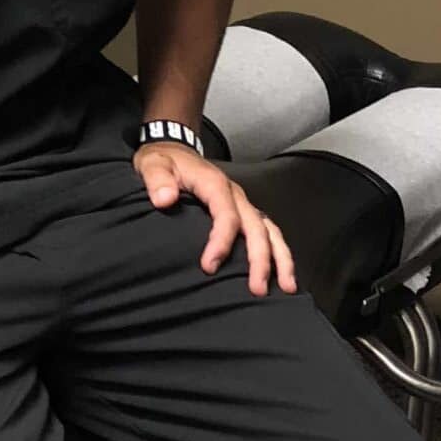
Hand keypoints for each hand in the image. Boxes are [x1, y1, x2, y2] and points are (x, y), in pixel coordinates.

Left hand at [133, 142, 297, 297]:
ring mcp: (243, 204)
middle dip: (260, 259)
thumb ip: (157, 180)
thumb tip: (164, 199)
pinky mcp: (244, 212)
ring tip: (287, 287)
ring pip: (270, 231)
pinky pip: (267, 232)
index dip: (221, 242)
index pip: (226, 215)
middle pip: (256, 227)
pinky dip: (278, 253)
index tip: (209, 267)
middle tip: (257, 289)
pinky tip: (282, 275)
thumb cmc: (163, 161)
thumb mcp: (153, 163)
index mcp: (215, 184)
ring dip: (280, 259)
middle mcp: (236, 195)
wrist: (172, 151)